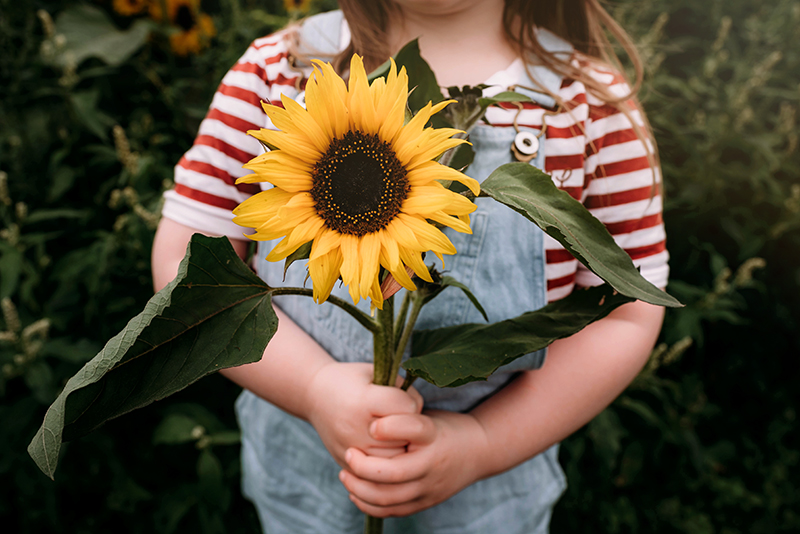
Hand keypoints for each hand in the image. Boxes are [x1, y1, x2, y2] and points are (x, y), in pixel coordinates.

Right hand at [305, 362, 422, 467]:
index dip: (409, 401)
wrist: (314, 395)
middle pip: (403, 436)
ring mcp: (350, 449)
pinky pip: (378, 471)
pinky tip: (381, 445)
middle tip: (398, 417)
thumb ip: (401, 388)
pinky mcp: (347, 463)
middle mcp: (355, 428)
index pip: (406, 408)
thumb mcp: (375, 372)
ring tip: (391, 432)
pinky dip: (385, 460)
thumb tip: (419, 415)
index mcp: (363, 400)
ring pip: (394, 458)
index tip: (399, 398)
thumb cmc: (351, 380)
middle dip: (407, 427)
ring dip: (399, 446)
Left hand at [338, 410, 490, 517]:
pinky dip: (369, 504)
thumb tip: (369, 408)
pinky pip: (391, 510)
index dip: (388, 427)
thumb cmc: (444, 428)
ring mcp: (429, 487)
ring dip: (360, 487)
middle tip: (349, 453)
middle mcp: (432, 463)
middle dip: (363, 466)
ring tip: (346, 474)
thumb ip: (402, 415)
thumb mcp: (428, 415)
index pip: (412, 429)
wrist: (480, 452)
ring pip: (387, 497)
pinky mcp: (424, 502)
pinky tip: (355, 492)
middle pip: (393, 473)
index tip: (370, 425)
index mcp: (433, 434)